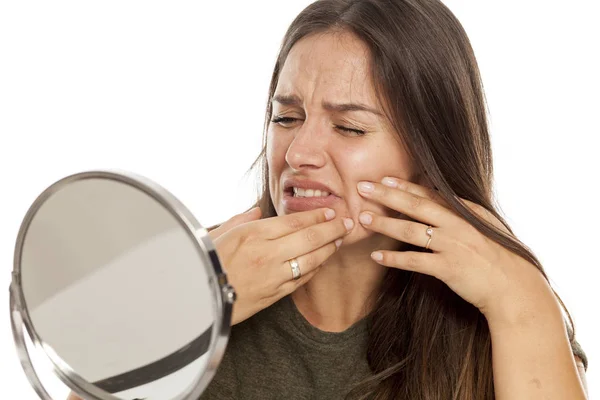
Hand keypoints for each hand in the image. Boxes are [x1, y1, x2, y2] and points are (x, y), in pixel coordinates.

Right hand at [212, 207, 352, 324]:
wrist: (196, 301)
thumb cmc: (203, 263)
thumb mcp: (216, 234)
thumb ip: (240, 220)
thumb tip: (256, 210)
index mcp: (253, 234)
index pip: (295, 221)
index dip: (318, 216)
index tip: (331, 212)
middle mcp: (266, 253)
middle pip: (309, 238)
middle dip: (332, 230)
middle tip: (347, 223)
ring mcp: (272, 276)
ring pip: (311, 259)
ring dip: (329, 249)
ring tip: (338, 241)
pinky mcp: (274, 294)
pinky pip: (301, 279)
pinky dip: (315, 269)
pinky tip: (321, 261)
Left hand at [356, 176, 555, 323]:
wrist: (516, 287)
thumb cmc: (501, 258)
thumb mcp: (486, 228)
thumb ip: (464, 215)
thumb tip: (444, 202)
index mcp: (466, 212)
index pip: (430, 194)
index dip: (405, 185)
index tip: (383, 178)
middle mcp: (457, 224)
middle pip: (415, 205)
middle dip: (386, 194)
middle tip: (361, 187)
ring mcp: (452, 245)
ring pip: (410, 230)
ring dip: (384, 223)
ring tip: (363, 219)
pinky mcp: (448, 268)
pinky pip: (414, 261)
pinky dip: (393, 258)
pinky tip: (376, 256)